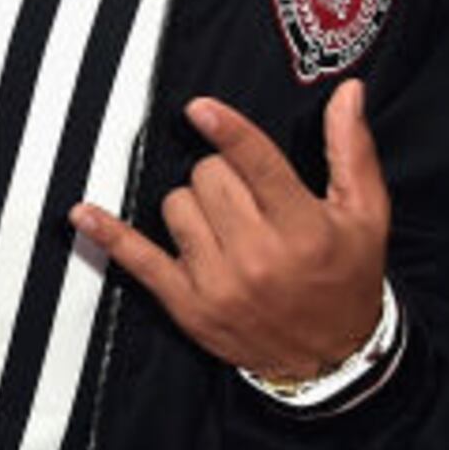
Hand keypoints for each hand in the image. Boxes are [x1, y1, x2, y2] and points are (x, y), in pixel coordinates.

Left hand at [71, 81, 387, 385]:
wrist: (331, 357)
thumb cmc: (347, 276)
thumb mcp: (365, 214)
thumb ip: (350, 150)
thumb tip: (347, 93)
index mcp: (302, 226)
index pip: (257, 165)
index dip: (227, 132)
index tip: (199, 108)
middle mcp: (258, 254)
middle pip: (209, 177)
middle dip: (222, 175)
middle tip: (247, 198)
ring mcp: (219, 282)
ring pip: (176, 205)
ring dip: (193, 205)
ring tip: (226, 226)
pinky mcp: (188, 304)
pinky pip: (139, 260)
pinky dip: (109, 236)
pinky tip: (82, 214)